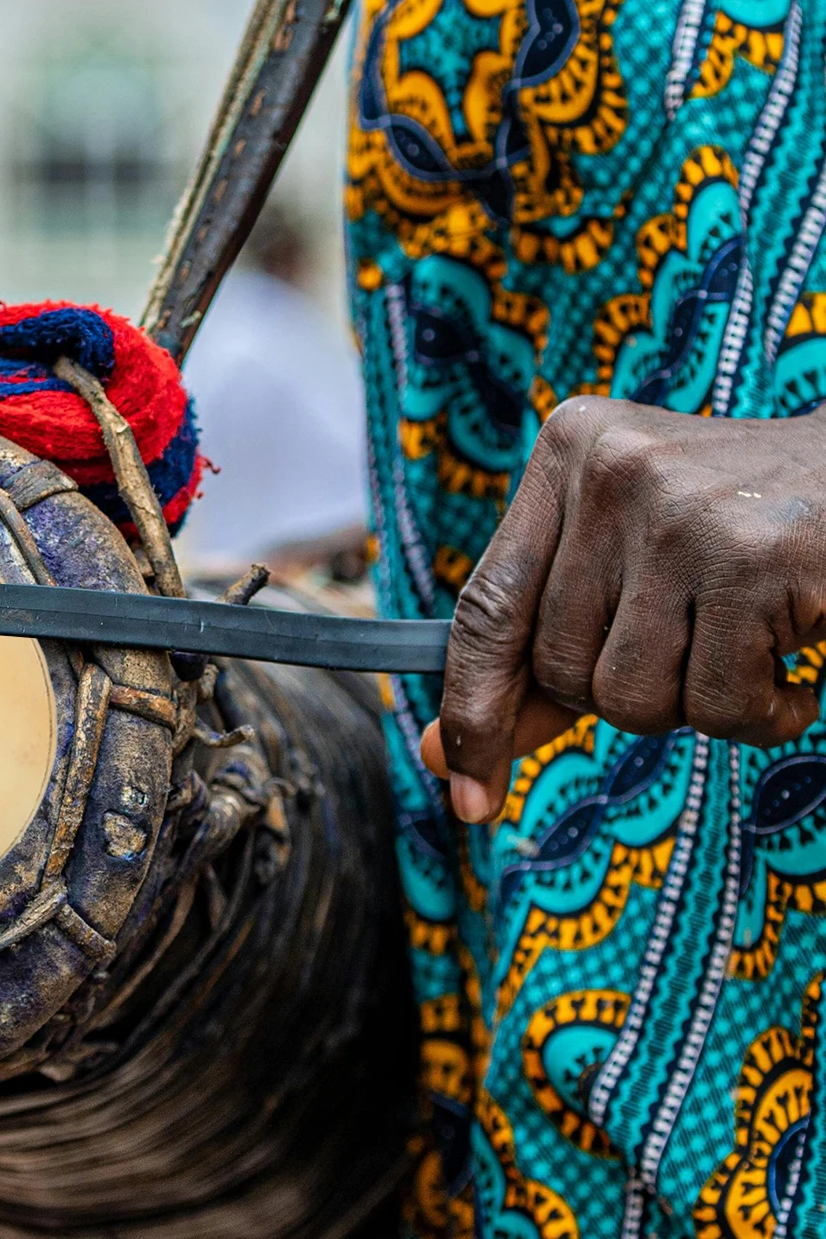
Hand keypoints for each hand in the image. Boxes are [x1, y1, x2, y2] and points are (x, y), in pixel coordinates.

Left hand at [419, 398, 825, 822]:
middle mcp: (611, 470)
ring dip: (691, 707)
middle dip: (622, 693)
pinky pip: (716, 706)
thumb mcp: (630, 567)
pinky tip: (794, 666)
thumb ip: (541, 657)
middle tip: (692, 644)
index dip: (470, 708)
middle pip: (559, 668)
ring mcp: (681, 513)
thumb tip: (447, 758)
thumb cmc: (742, 536)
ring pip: (628, 698)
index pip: (485, 609)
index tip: (464, 784)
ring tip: (744, 648)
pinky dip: (762, 716)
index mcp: (567, 454)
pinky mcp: (755, 562)